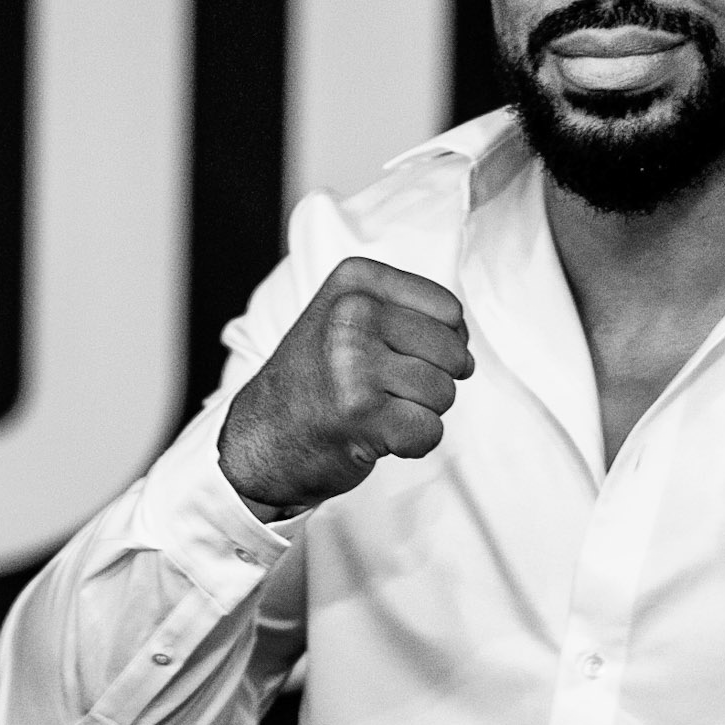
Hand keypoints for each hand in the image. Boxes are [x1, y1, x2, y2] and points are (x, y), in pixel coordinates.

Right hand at [218, 257, 473, 510]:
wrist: (261, 437)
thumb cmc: (317, 377)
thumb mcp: (348, 315)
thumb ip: (405, 309)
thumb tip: (463, 336)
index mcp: (355, 282)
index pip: (448, 310)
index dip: (442, 342)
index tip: (402, 356)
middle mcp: (352, 314)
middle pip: (452, 352)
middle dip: (434, 380)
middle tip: (388, 390)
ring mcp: (354, 363)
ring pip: (444, 392)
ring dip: (420, 412)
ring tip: (377, 410)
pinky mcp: (361, 414)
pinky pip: (430, 431)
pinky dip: (412, 443)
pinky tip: (376, 435)